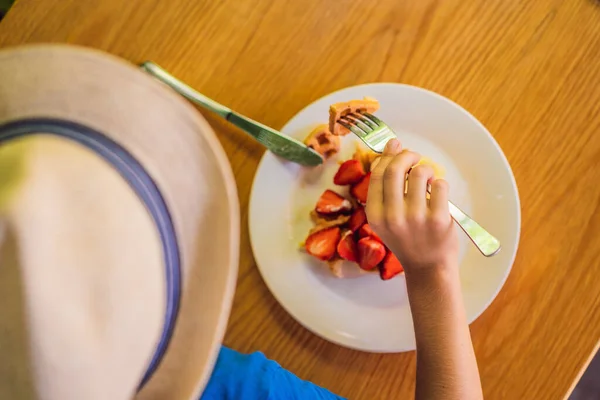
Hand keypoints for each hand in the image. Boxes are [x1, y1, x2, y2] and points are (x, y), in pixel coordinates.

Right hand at [366, 139, 458, 273]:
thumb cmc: (407, 239)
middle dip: (406, 155)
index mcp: (376, 215)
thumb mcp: (386, 219)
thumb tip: (392, 147)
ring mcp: (415, 218)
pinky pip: (439, 185)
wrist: (427, 268)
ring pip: (420, 173)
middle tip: (414, 157)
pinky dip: (439, 184)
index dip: (387, 155)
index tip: (395, 146)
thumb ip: (385, 189)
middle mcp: (392, 216)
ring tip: (427, 180)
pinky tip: (437, 195)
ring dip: (425, 170)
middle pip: (395, 170)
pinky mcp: (438, 219)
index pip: (378, 175)